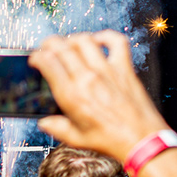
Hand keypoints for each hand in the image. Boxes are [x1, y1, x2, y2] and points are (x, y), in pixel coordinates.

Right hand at [31, 32, 166, 165]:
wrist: (141, 140)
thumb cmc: (111, 140)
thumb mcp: (77, 139)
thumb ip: (57, 128)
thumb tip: (45, 122)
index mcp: (72, 95)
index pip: (48, 62)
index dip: (37, 56)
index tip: (36, 58)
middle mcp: (88, 79)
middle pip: (62, 47)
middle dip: (49, 43)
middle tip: (47, 47)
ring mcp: (107, 71)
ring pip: (84, 40)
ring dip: (72, 38)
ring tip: (69, 43)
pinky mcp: (124, 68)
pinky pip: (116, 42)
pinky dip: (106, 36)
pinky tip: (99, 40)